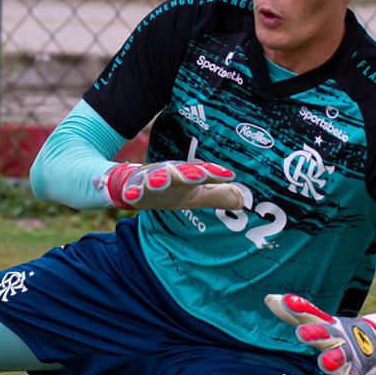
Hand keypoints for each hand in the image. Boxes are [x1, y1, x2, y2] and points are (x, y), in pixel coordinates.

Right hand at [100, 160, 242, 210]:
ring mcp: (151, 182)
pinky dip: (133, 192)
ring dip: (159, 179)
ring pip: (156, 179)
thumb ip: (218, 197)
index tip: (228, 175)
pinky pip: (133, 190)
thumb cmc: (171, 190)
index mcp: (187, 177)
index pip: (204, 174)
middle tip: (200, 175)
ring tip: (161, 180)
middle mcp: (170, 176)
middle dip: (189, 173)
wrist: (134, 184)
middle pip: (181, 173)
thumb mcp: (196, 195)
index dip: (215, 174)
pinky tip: (132, 195)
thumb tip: (243, 201)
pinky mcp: (134, 189)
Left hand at [264, 294, 375, 374]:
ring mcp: (350, 352)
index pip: (310, 313)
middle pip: (326, 333)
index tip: (286, 302)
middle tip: (300, 333)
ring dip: (333, 359)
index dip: (298, 307)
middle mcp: (337, 336)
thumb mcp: (316, 321)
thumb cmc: (335, 331)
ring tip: (324, 364)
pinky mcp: (360, 369)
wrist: (375, 337)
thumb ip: (294, 313)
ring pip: (341, 355)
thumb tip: (267, 298)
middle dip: (315, 333)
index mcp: (325, 323)